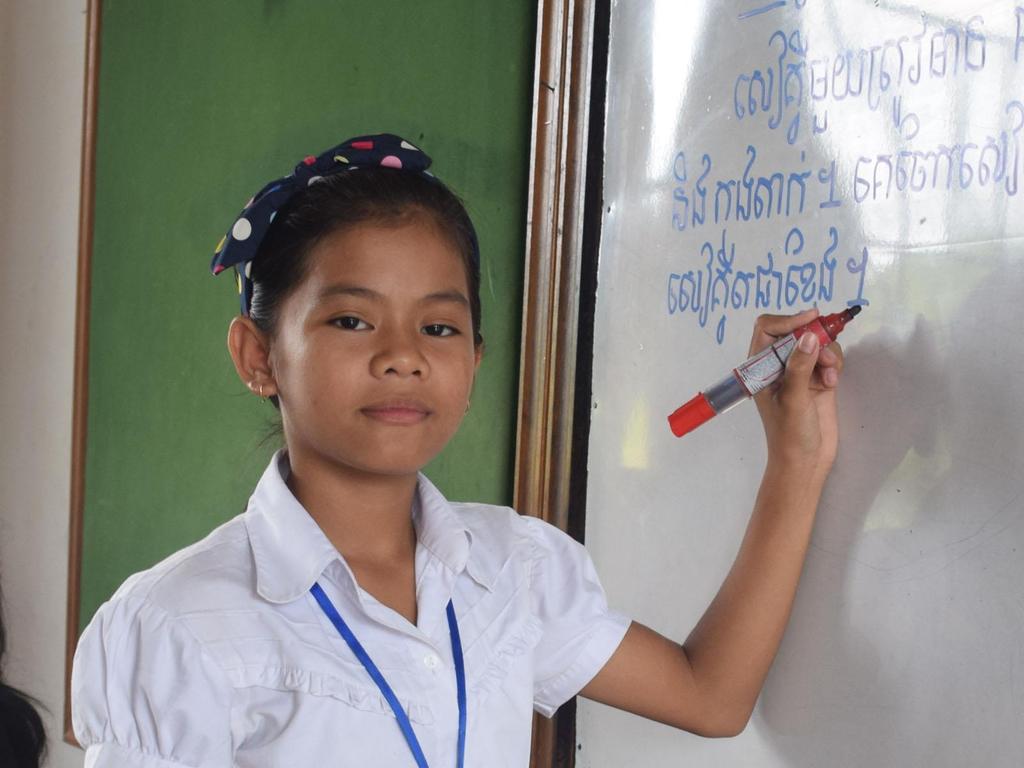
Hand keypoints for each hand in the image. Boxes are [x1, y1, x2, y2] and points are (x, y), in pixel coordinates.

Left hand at [749, 308, 843, 474]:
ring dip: (827, 355)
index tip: (811, 320)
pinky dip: (834, 365)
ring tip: (830, 376)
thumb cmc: (789, 434)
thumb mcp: (793, 398)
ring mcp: (799, 371)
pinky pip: (829, 358)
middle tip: (826, 355)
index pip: (768, 328)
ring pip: (817, 343)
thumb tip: (809, 336)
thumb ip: (800, 366)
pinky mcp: (818, 380)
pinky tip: (833, 383)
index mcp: (759, 367)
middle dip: (814, 338)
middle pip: (796, 332)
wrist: (806, 461)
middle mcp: (778, 365)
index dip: (788, 320)